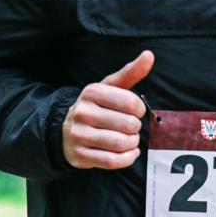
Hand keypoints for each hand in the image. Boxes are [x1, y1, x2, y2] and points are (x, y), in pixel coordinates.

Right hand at [62, 51, 153, 169]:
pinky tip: (129, 152)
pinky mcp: (80, 155)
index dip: (139, 110)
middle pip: (128, 125)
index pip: (131, 103)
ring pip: (120, 144)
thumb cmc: (96, 107)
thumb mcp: (109, 87)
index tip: (134, 112)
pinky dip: (127, 158)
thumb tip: (149, 55)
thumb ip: (130, 72)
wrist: (66, 130)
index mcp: (91, 93)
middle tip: (131, 128)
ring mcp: (79, 135)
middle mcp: (82, 113)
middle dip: (136, 129)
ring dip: (132, 143)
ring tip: (129, 139)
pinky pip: (112, 161)